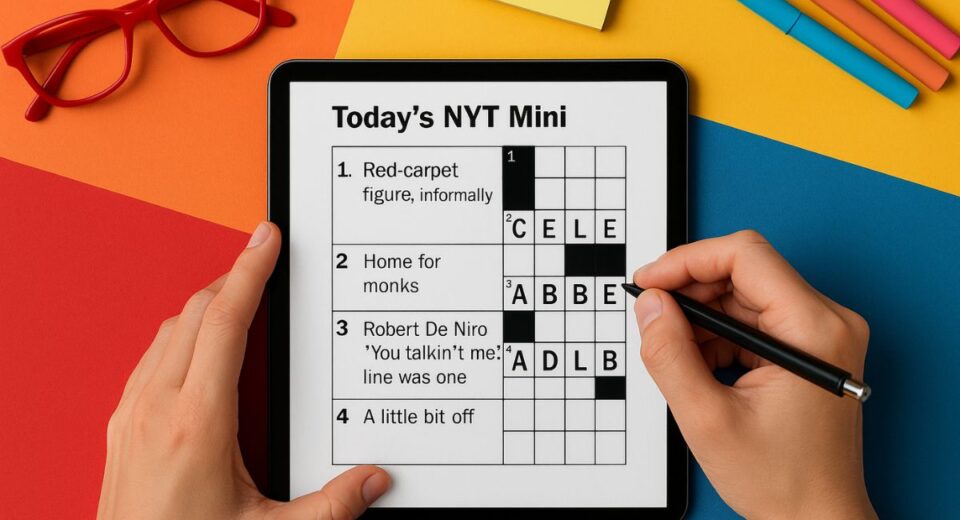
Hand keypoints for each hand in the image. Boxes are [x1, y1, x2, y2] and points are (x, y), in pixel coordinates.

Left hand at [97, 222, 390, 519]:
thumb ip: (330, 507)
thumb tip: (373, 481)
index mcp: (197, 422)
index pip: (226, 322)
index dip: (250, 272)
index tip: (265, 240)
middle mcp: (156, 407)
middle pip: (196, 313)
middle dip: (233, 278)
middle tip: (264, 258)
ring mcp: (131, 414)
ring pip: (169, 332)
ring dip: (206, 307)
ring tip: (241, 300)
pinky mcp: (120, 428)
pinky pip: (152, 359)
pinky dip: (182, 337)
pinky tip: (202, 353)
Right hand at [633, 230, 875, 518]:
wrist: (817, 518)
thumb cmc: (782, 480)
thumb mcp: (706, 418)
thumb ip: (670, 355)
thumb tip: (650, 305)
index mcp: (814, 329)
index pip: (745, 255)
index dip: (686, 261)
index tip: (649, 282)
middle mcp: (827, 321)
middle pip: (744, 270)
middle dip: (690, 291)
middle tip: (652, 318)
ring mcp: (821, 333)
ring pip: (744, 293)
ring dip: (701, 316)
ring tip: (677, 356)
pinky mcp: (809, 346)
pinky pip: (754, 317)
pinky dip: (718, 333)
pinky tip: (700, 365)